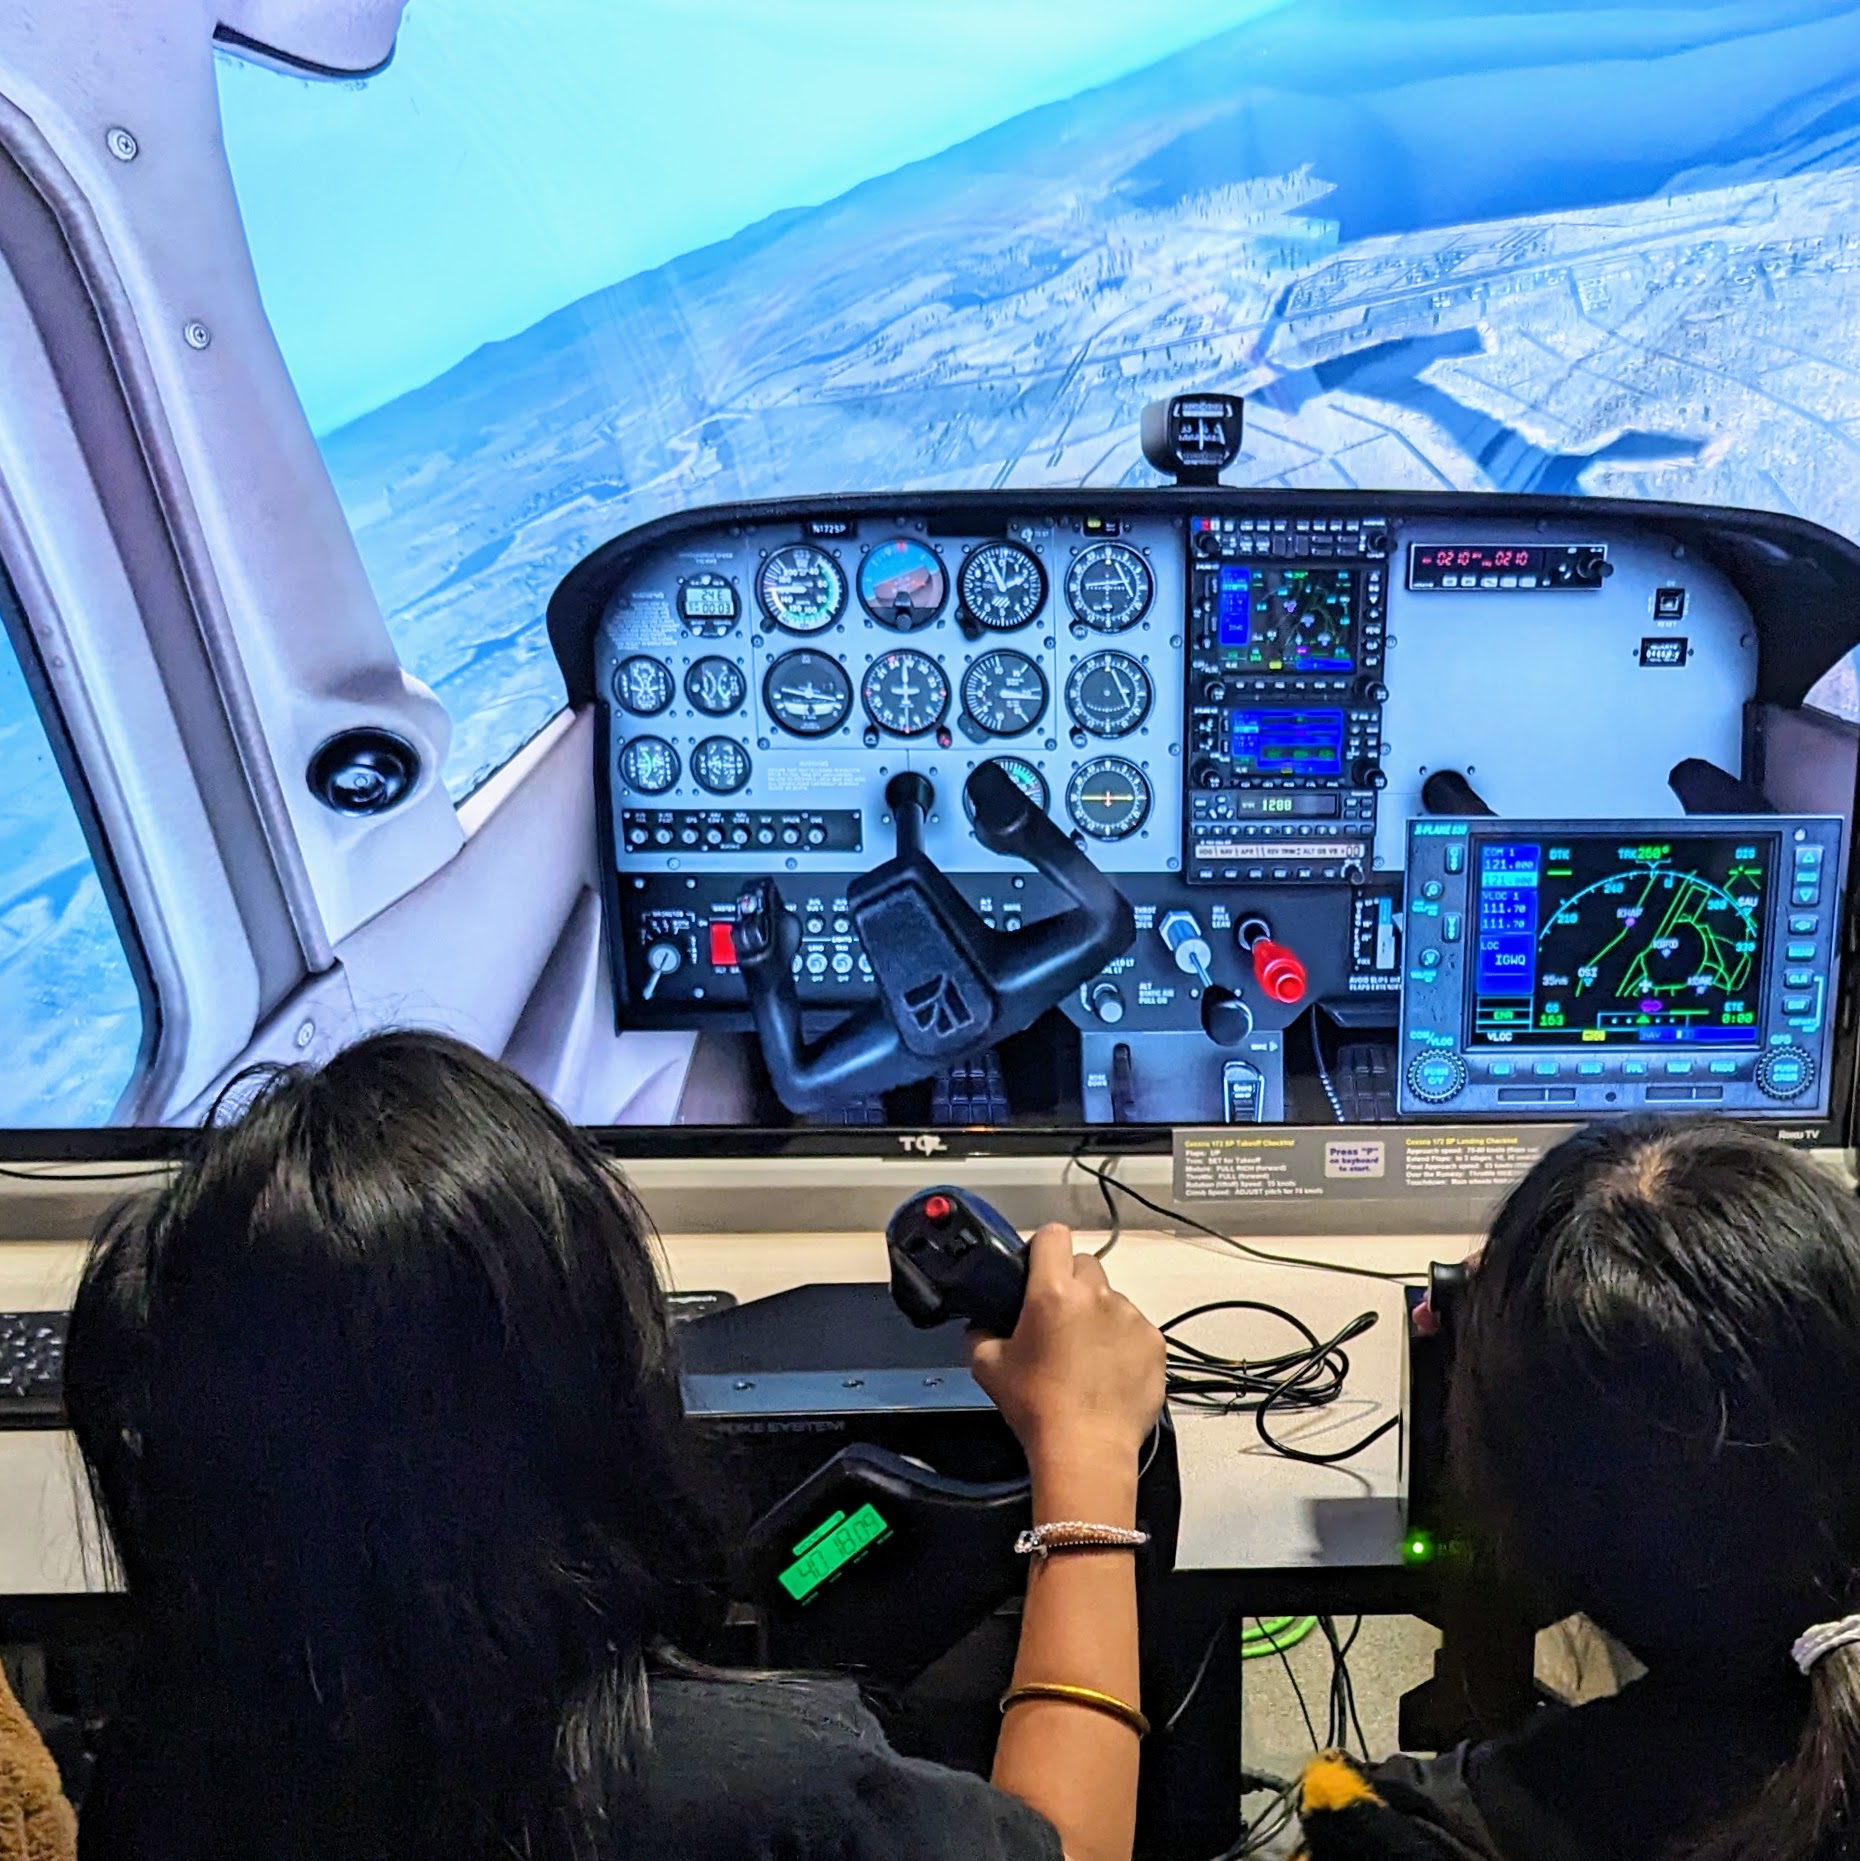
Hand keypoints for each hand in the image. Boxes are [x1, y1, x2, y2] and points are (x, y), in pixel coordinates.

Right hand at [968, 1223, 1165, 1472]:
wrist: (1085, 1451)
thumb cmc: (1035, 1407)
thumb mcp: (987, 1367)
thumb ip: (981, 1333)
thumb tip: (983, 1324)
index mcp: (1052, 1291)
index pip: (1053, 1235)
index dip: (1043, 1248)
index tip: (1037, 1270)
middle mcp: (1097, 1295)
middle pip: (1085, 1264)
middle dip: (1071, 1283)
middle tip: (1058, 1320)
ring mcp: (1131, 1317)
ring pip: (1112, 1299)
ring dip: (1098, 1315)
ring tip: (1086, 1356)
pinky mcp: (1154, 1343)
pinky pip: (1136, 1328)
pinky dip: (1123, 1342)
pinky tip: (1109, 1372)